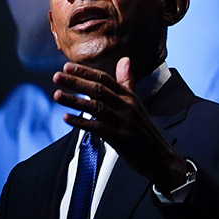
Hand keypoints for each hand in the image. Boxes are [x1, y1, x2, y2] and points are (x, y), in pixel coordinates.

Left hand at [53, 57, 187, 192]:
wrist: (161, 157)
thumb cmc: (146, 132)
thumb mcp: (137, 104)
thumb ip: (127, 83)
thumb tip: (124, 60)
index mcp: (129, 97)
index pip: (105, 79)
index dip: (86, 72)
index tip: (68, 66)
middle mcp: (126, 106)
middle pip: (98, 89)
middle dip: (76, 82)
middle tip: (57, 76)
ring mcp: (123, 121)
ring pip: (96, 106)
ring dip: (75, 100)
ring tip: (58, 95)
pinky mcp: (120, 138)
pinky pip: (97, 127)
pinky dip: (81, 122)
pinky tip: (67, 118)